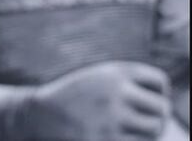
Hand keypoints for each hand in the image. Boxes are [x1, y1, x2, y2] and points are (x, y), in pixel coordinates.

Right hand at [15, 61, 171, 140]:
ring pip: (155, 129)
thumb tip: (164, 108)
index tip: (145, 100)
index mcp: (115, 71)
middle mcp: (116, 91)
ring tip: (132, 130)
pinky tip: (117, 136)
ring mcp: (112, 117)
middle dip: (156, 116)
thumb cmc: (75, 97)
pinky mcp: (107, 139)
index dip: (158, 93)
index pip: (159, 82)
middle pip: (161, 108)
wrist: (40, 114)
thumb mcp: (99, 78)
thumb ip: (129, 84)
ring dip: (149, 132)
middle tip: (144, 121)